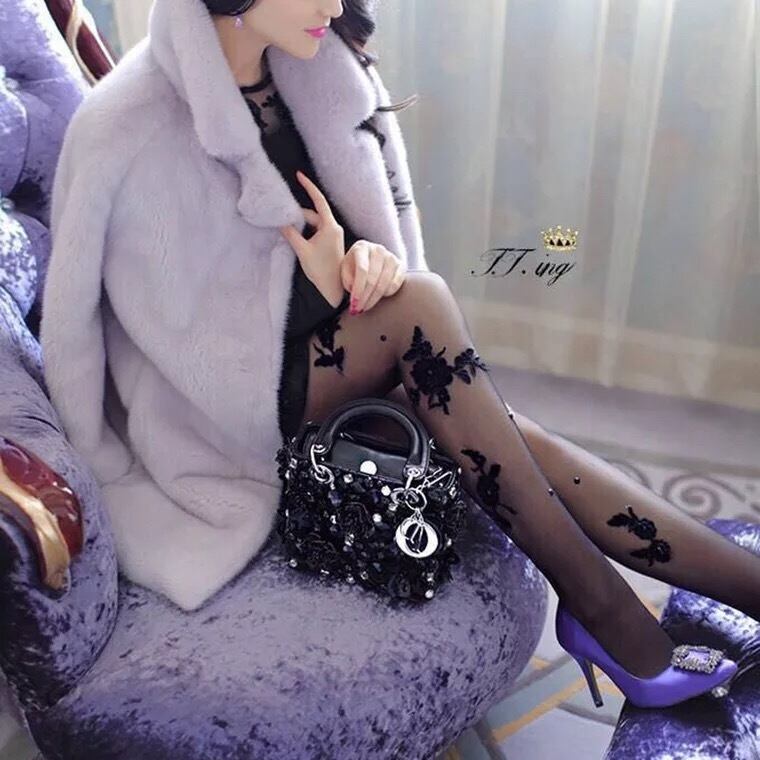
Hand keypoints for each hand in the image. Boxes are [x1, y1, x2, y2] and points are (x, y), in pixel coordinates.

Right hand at [278, 170, 344, 307]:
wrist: (333, 289)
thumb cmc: (321, 270)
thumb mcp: (302, 250)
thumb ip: (291, 234)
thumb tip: (281, 222)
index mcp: (330, 226)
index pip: (318, 200)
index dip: (308, 187)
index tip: (299, 176)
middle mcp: (333, 228)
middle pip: (312, 214)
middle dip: (297, 216)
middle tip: (281, 218)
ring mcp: (332, 235)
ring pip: (313, 223)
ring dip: (300, 226)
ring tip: (287, 230)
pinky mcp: (330, 242)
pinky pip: (315, 231)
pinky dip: (305, 232)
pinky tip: (295, 238)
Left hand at [340, 240, 406, 313]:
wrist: (368, 261)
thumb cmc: (353, 268)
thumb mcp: (345, 272)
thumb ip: (348, 280)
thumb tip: (356, 293)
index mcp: (362, 247)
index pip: (362, 270)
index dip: (358, 290)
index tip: (353, 304)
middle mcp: (378, 249)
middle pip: (373, 278)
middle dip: (365, 298)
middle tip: (358, 310)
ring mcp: (391, 257)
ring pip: (385, 283)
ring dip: (374, 299)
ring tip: (365, 306)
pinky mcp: (401, 266)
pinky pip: (396, 284)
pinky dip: (386, 294)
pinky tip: (378, 297)